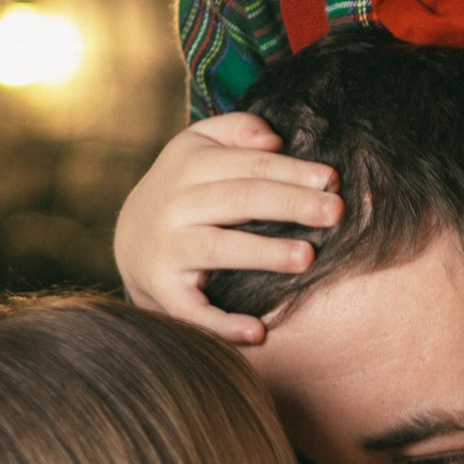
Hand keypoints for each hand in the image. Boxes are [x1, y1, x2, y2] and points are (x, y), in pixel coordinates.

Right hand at [112, 113, 342, 343]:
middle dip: (289, 203)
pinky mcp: (161, 290)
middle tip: (334, 212)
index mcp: (188, 164)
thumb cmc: (185, 191)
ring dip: (263, 253)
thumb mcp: (199, 148)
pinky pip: (192, 309)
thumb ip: (237, 131)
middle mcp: (173, 204)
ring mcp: (165, 248)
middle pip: (239, 199)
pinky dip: (222, 324)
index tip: (332, 180)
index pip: (249, 165)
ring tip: (306, 257)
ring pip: (218, 247)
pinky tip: (257, 332)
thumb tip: (274, 139)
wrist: (128, 241)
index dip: (292, 171)